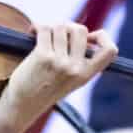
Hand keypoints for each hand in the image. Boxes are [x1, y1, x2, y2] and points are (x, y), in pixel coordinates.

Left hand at [0, 23, 118, 132]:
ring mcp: (59, 62)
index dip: (102, 37)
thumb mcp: (71, 80)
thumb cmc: (44, 89)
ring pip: (61, 26)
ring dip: (51, 28)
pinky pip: (44, 28)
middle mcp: (75, 69)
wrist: (22, 105)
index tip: (90, 37)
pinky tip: (33, 32)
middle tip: (58, 35)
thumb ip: (80, 60)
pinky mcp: (42, 56)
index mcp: (86, 75)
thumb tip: (83, 32)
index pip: (109, 51)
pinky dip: (38, 27)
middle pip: (80, 30)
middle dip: (68, 27)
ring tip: (44, 36)